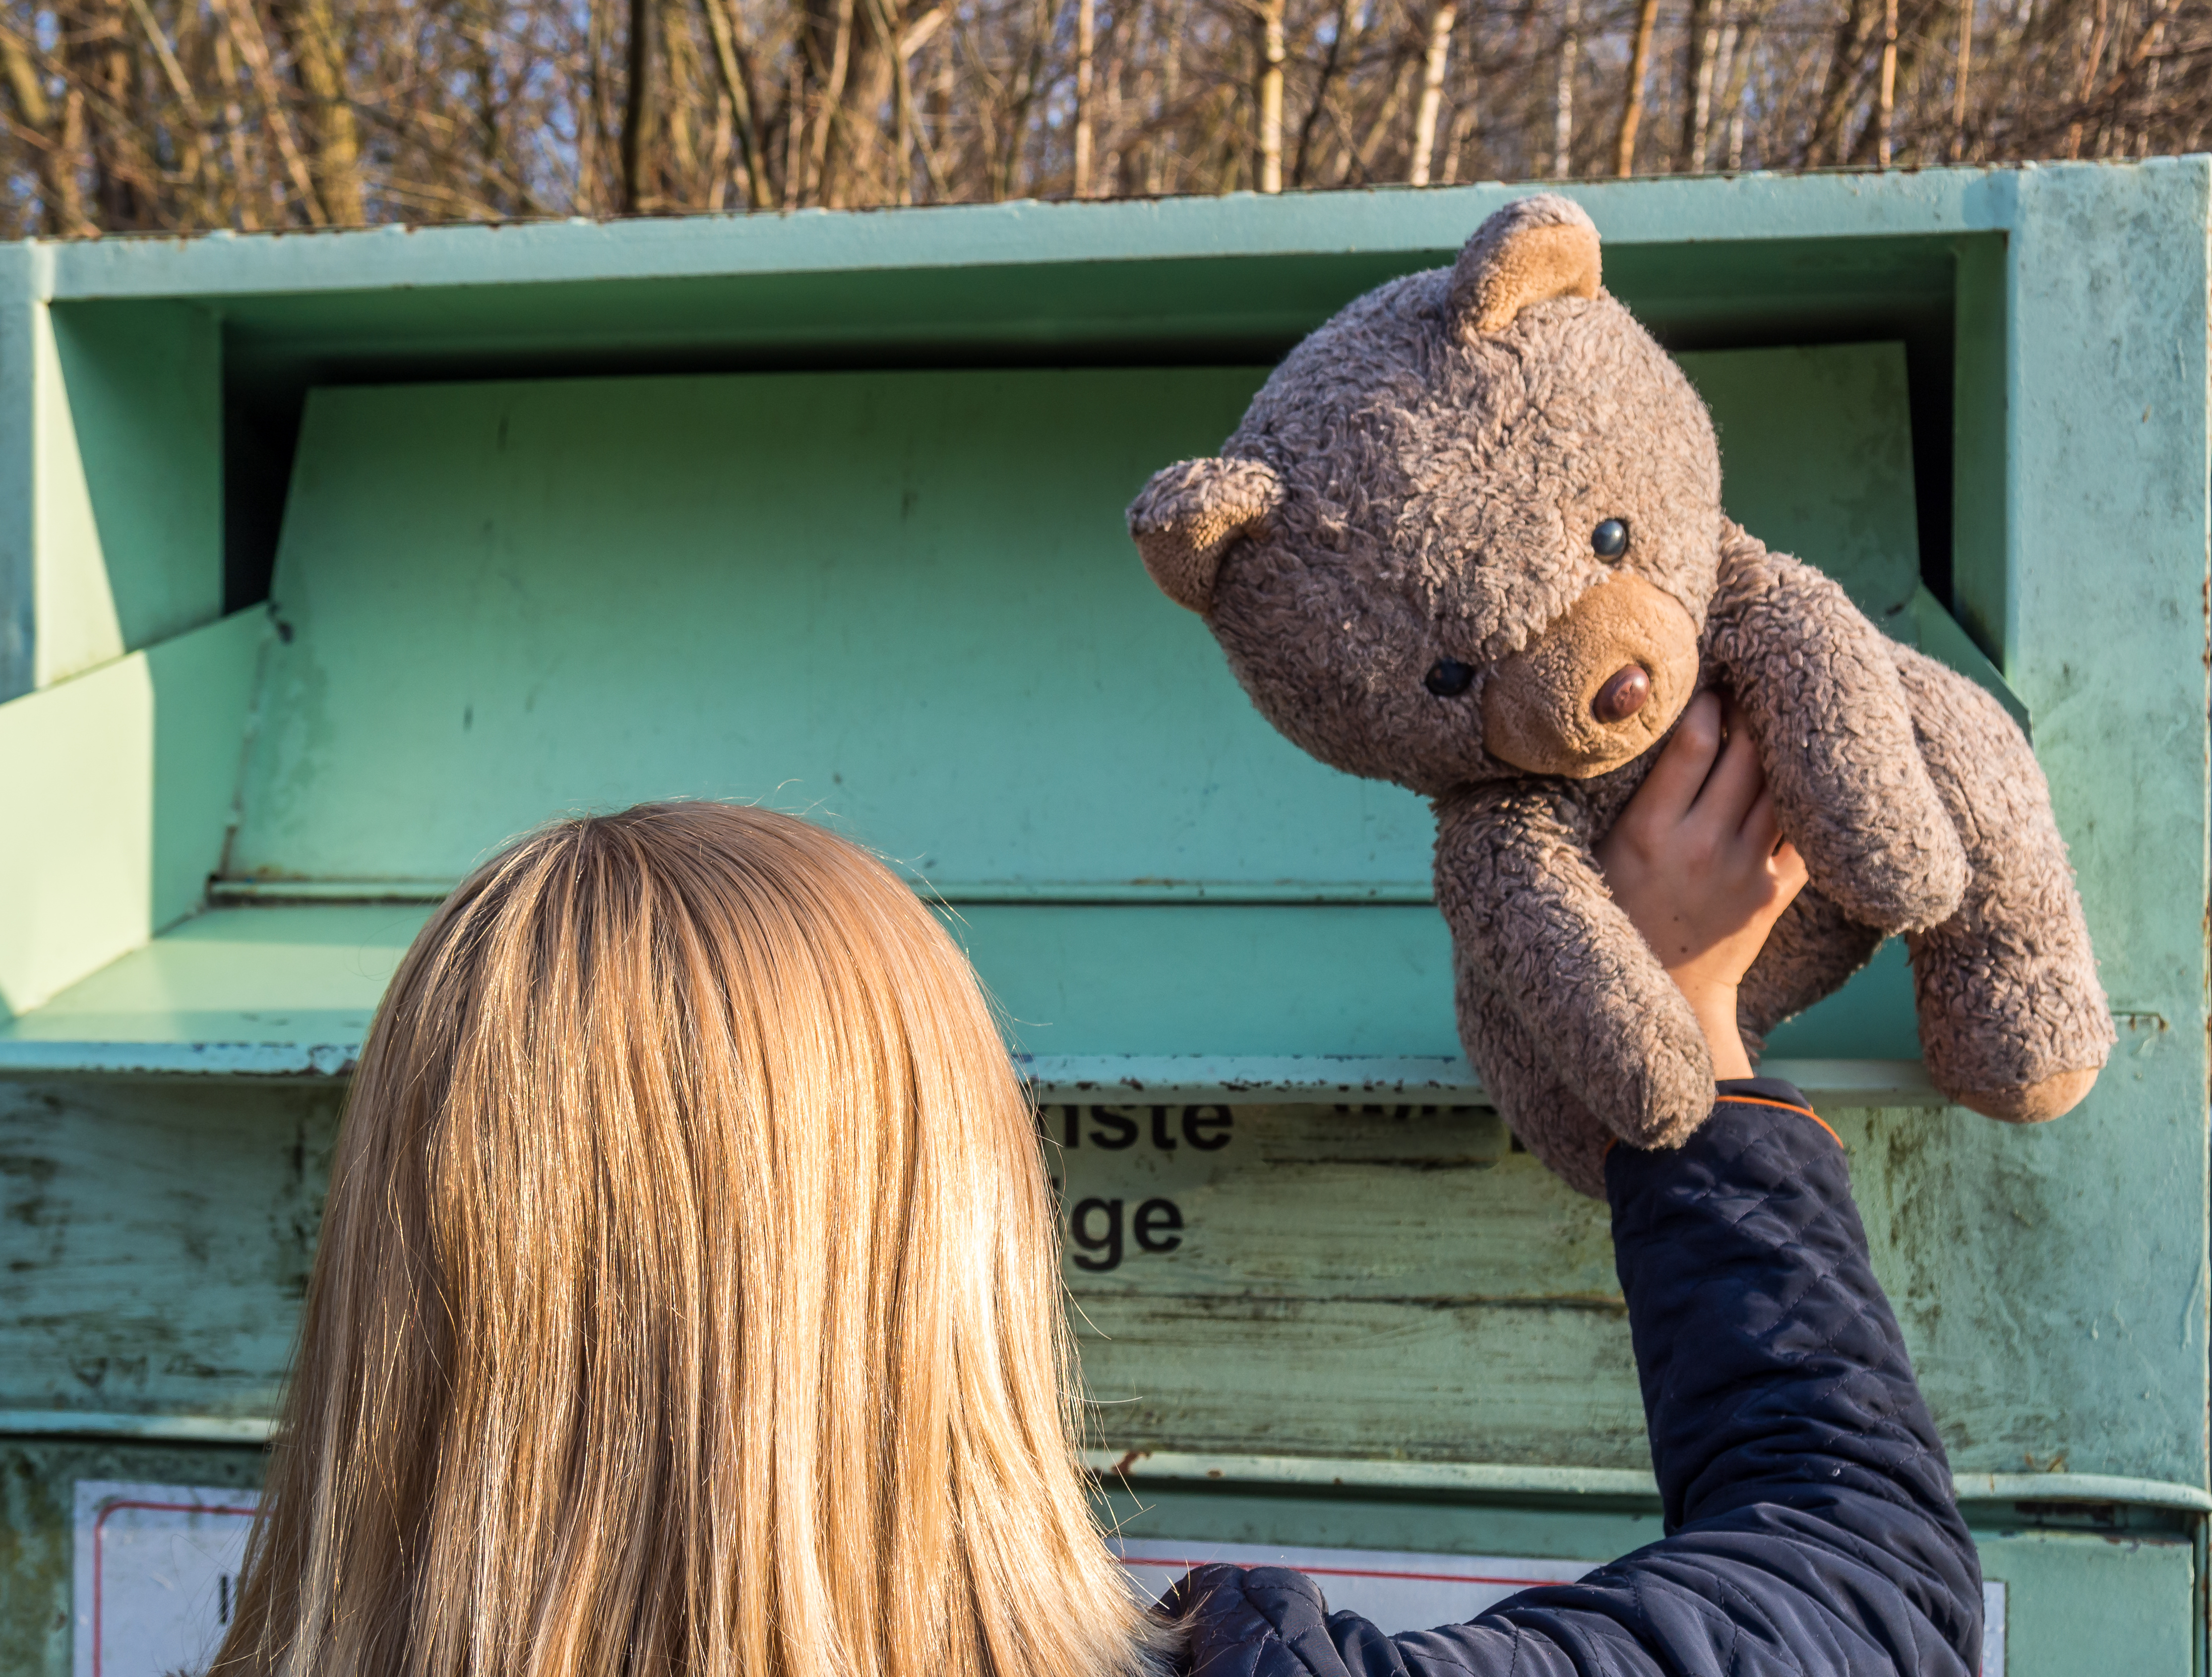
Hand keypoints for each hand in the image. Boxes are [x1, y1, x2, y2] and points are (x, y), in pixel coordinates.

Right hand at [1595, 692, 1808, 1080]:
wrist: (1663, 996)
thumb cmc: (1616, 912)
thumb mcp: (1598, 852)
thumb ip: (1620, 798)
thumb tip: (1631, 727)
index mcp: (1648, 833)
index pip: (1692, 743)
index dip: (1707, 701)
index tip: (1708, 681)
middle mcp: (1702, 847)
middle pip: (1746, 754)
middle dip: (1751, 711)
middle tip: (1751, 684)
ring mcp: (1746, 870)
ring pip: (1779, 785)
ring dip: (1781, 746)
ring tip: (1777, 717)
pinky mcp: (1775, 893)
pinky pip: (1803, 829)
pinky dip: (1804, 796)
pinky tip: (1797, 771)